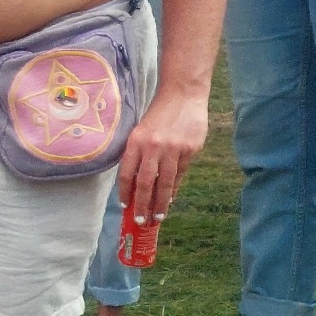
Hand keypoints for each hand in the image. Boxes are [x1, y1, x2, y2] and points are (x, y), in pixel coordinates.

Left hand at [117, 89, 209, 224]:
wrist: (183, 95)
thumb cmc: (159, 114)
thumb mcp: (141, 131)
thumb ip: (138, 155)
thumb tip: (137, 184)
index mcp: (136, 141)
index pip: (127, 174)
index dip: (125, 193)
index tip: (125, 207)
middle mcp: (153, 147)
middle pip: (145, 183)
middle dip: (143, 206)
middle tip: (142, 221)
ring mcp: (173, 149)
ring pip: (165, 183)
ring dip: (161, 203)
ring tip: (158, 216)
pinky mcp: (189, 150)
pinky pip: (180, 175)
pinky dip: (174, 189)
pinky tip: (170, 198)